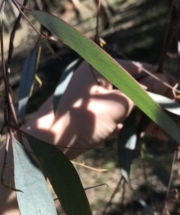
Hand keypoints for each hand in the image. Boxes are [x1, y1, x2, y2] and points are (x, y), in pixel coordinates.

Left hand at [25, 59, 174, 158]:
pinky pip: (121, 120)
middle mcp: (98, 82)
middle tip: (174, 113)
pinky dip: (136, 127)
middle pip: (135, 89)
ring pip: (129, 107)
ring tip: (171, 127)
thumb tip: (158, 93)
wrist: (48, 146)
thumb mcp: (113, 105)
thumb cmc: (78, 120)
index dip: (160, 79)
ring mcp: (97, 102)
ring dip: (149, 117)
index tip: (176, 91)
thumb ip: (138, 97)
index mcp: (99, 69)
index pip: (137, 69)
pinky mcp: (97, 120)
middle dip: (156, 102)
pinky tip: (156, 134)